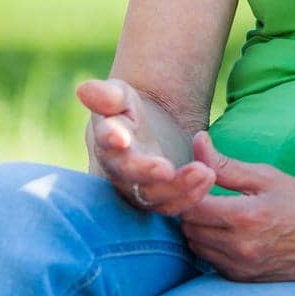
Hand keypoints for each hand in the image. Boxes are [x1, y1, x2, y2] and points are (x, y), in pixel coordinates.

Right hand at [76, 78, 213, 215]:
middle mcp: (120, 172)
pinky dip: (193, 196)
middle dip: (148, 174)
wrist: (151, 123)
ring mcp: (140, 189)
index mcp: (106, 144)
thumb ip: (106, 95)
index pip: (105, 144)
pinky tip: (210, 177)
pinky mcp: (162, 199)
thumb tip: (84, 89)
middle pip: (130, 179)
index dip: (111, 140)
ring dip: (179, 189)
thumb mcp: (120, 95)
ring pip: (156, 198)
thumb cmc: (127, 108)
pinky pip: (175, 205)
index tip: (120, 137)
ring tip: (204, 172)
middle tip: (167, 169)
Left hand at [176, 132, 294, 280]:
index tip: (197, 181)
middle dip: (192, 209)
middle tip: (207, 194)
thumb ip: (226, 164)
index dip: (187, 191)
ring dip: (200, 228)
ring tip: (219, 212)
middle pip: (189, 227)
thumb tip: (197, 141)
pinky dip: (212, 246)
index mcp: (246, 216)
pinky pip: (211, 260)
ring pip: (196, 245)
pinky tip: (230, 232)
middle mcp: (240, 247)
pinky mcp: (243, 279)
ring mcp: (241, 267)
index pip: (190, 206)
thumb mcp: (268, 176)